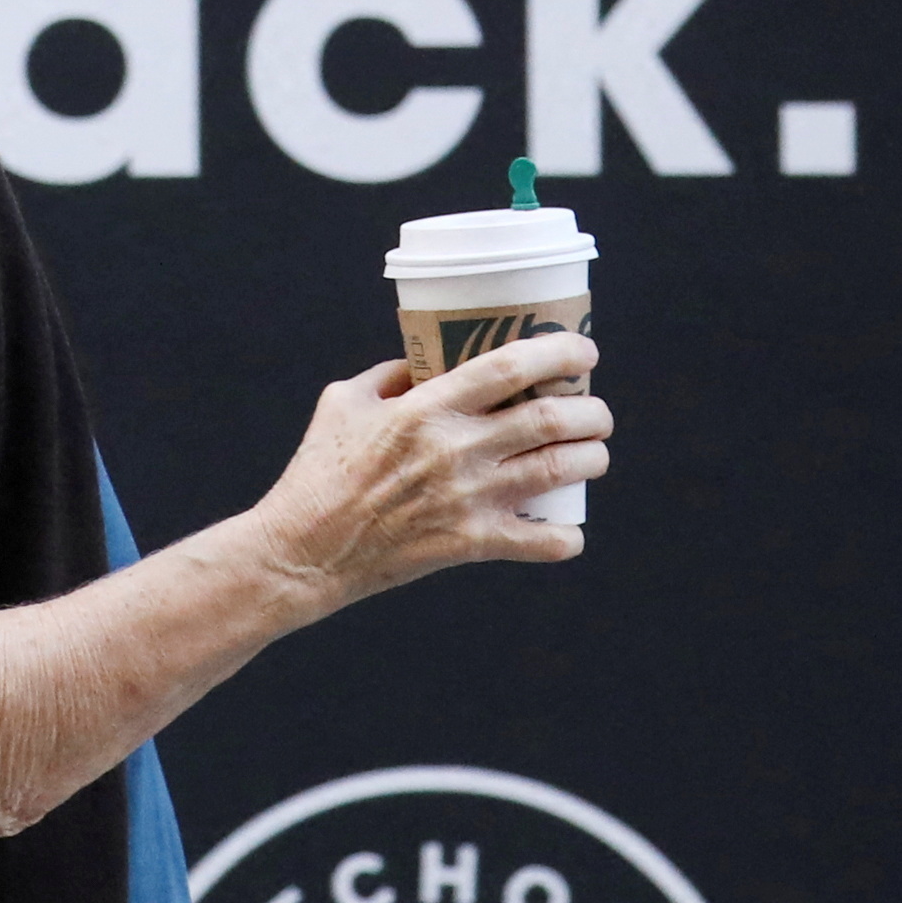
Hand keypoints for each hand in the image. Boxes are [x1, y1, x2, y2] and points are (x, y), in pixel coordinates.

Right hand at [241, 335, 611, 605]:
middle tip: (596, 411)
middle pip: (549, 419)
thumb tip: (432, 361)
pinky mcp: (469, 544)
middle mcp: (455, 450)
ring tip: (594, 454)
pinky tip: (569, 530)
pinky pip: (539, 543)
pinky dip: (566, 537)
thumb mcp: (345, 401)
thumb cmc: (319, 470)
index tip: (584, 351)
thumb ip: (392, 376)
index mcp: (426, 408)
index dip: (557, 354)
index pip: (508, 367)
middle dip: (591, 411)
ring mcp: (467, 500)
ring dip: (590, 459)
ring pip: (557, 472)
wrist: (305, 551)